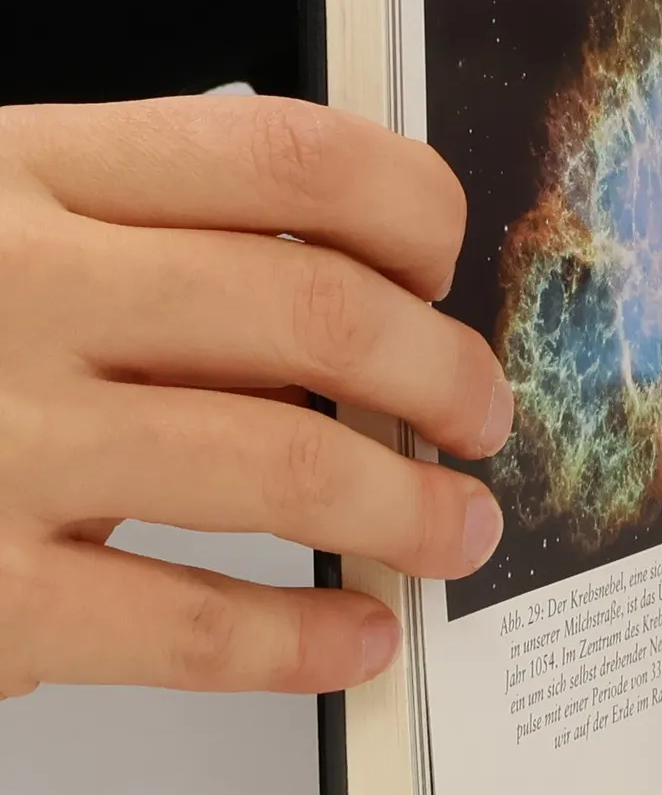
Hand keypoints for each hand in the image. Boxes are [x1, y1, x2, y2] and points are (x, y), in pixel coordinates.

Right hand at [0, 97, 511, 695]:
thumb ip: (135, 224)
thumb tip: (354, 273)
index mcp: (26, 174)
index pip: (284, 154)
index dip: (410, 209)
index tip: (445, 266)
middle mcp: (18, 289)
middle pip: (312, 308)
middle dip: (441, 372)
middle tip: (481, 417)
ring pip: (280, 462)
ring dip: (408, 508)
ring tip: (456, 531)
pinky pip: (189, 625)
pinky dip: (302, 640)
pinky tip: (352, 636)